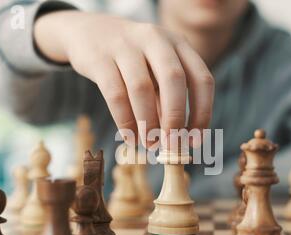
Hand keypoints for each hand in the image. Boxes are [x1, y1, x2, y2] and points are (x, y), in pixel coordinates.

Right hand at [34, 10, 213, 146]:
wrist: (88, 32)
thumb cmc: (131, 60)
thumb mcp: (155, 71)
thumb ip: (166, 99)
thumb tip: (177, 139)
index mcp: (178, 43)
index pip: (201, 78)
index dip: (202, 112)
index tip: (194, 140)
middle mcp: (155, 39)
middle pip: (174, 80)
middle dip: (176, 118)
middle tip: (172, 145)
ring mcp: (126, 45)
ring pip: (142, 88)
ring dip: (148, 123)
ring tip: (149, 144)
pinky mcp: (100, 58)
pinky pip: (115, 94)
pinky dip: (124, 121)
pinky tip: (129, 137)